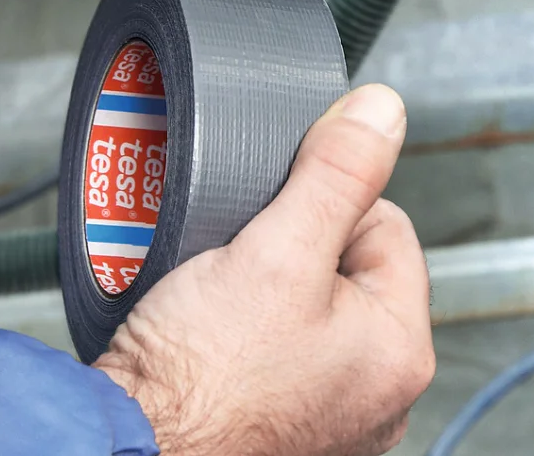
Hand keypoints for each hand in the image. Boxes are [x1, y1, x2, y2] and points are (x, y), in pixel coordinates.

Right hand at [94, 85, 433, 455]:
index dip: (325, 205)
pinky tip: (216, 332)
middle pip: (348, 269)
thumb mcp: (277, 250)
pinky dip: (248, 334)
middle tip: (241, 263)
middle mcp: (381, 394)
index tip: (272, 222)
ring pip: (309, 309)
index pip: (387, 225)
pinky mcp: (284, 426)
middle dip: (293, 250)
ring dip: (268, 289)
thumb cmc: (200, 380)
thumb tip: (382, 112)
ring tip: (223, 295)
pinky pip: (278, 352)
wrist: (130, 450)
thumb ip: (336, 174)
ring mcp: (333, 416)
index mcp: (402, 350)